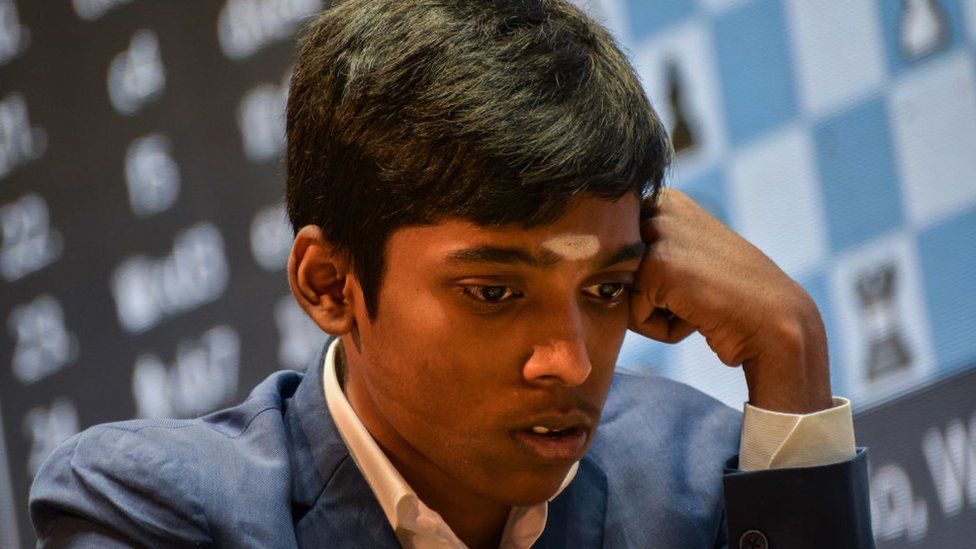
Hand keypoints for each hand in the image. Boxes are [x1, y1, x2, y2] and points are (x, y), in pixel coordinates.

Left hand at [628, 189, 831, 412]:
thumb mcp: (688, 257)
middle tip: (698, 295)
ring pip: (623, 294)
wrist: (776, 321)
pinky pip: (634, 316)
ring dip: (656, 314)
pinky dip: (663, 329)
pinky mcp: (656, 266)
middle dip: (649, 298)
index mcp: (666, 200)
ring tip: (699, 304)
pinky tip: (699, 315)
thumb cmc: (730, 299)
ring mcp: (658, 234)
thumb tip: (591, 264)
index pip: (619, 254)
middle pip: (617, 273)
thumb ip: (648, 252)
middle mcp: (660, 207)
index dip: (653, 283)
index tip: (695, 280)